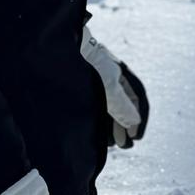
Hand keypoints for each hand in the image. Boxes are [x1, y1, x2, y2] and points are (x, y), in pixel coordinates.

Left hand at [81, 26, 149, 148]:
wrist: (55, 49)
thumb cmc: (84, 64)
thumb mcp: (107, 85)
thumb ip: (122, 104)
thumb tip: (134, 121)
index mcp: (118, 70)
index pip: (136, 96)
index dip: (138, 118)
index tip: (135, 137)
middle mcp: (107, 75)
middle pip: (122, 104)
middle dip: (124, 126)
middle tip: (124, 145)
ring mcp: (92, 81)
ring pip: (108, 108)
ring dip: (112, 127)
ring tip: (109, 142)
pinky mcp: (78, 87)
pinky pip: (94, 107)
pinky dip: (98, 121)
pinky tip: (95, 132)